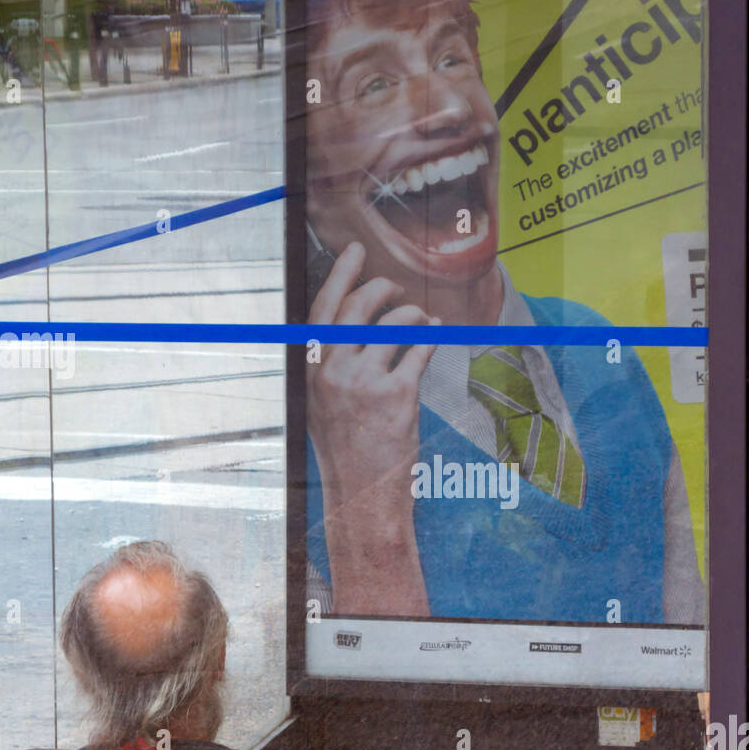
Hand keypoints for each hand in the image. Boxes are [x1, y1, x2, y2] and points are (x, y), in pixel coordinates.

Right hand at [306, 242, 437, 615]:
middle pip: (360, 307)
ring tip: (420, 318)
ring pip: (394, 324)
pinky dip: (431, 337)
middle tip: (397, 291)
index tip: (356, 252)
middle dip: (383, 289)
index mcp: (311, 372)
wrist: (362, 497)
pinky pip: (419, 350)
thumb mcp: (324, 405)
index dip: (341, 275)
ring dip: (412, 313)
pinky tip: (437, 335)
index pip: (322, 310)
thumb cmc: (346, 452)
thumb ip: (331, 366)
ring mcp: (365, 383)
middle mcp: (334, 373)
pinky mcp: (397, 396)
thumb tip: (352, 326)